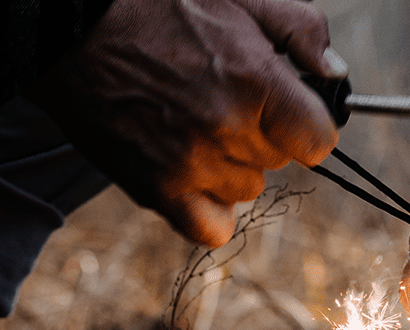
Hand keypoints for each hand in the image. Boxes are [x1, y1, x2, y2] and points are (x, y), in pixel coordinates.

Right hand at [27, 0, 345, 247]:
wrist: (75, 31)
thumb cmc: (159, 7)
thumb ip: (301, 30)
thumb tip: (335, 73)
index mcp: (254, 82)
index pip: (319, 141)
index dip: (309, 124)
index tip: (292, 112)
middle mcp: (226, 129)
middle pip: (280, 161)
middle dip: (263, 133)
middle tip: (226, 99)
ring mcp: (190, 166)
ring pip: (246, 188)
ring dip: (233, 165)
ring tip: (198, 125)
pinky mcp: (156, 190)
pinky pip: (210, 227)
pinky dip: (209, 208)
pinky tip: (195, 173)